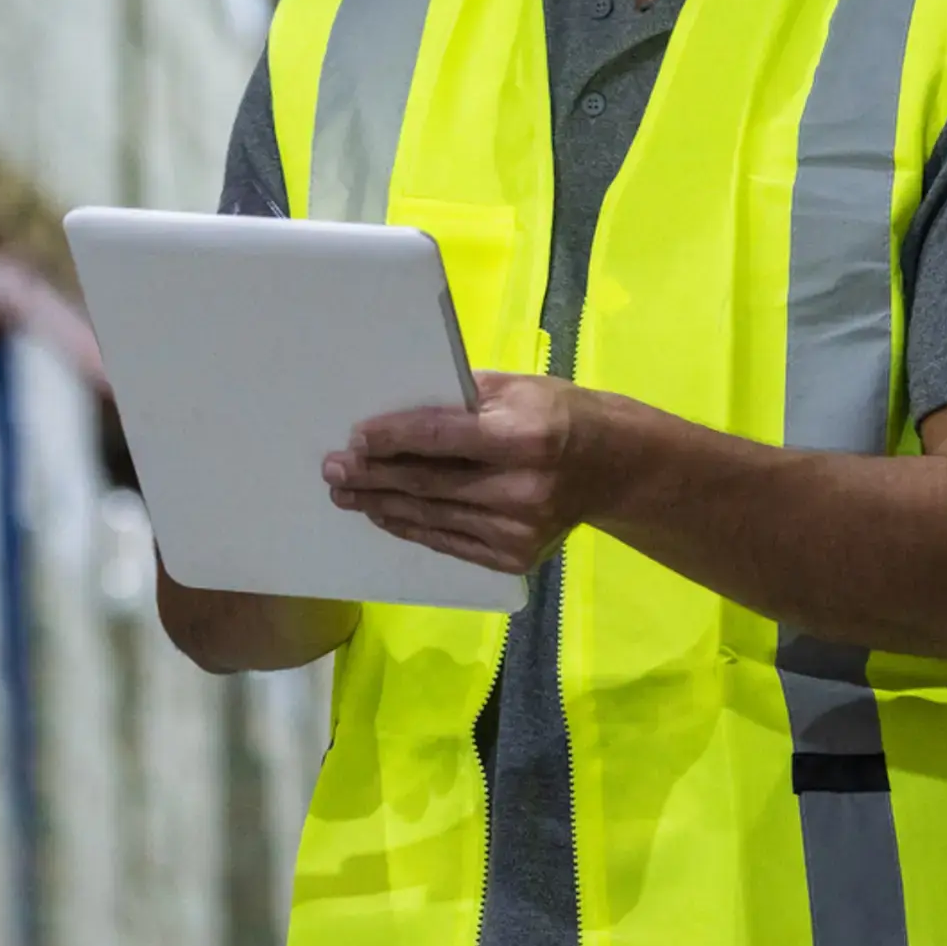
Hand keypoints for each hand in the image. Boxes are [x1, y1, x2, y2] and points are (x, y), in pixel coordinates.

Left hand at [324, 370, 589, 575]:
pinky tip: (384, 514)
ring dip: (382, 505)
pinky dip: (411, 527)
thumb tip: (396, 405)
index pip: (441, 439)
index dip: (392, 439)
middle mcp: (521, 489)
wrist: (613, 468)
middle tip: (332, 470)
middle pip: (428, 484)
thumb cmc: (558, 414)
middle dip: (373, 476)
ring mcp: (517, 531)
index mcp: (524, 437)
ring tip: (346, 494)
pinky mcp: (513, 557)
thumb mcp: (517, 388)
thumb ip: (460, 396)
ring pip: (431, 517)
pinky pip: (447, 541)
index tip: (354, 438)